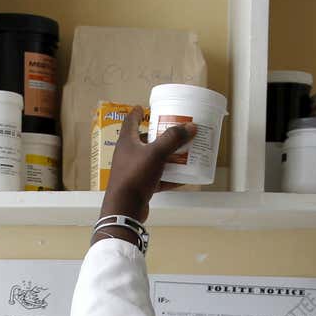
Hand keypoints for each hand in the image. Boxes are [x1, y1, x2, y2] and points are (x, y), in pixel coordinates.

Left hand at [99, 107, 195, 224]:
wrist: (125, 208)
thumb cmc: (135, 175)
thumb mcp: (156, 153)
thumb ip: (173, 139)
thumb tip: (191, 126)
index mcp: (127, 142)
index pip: (130, 121)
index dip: (136, 113)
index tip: (142, 107)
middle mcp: (128, 154)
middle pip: (143, 141)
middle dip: (158, 135)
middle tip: (172, 130)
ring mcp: (133, 171)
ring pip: (152, 160)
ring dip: (166, 156)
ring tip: (182, 152)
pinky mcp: (139, 186)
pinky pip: (157, 178)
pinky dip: (169, 177)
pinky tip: (183, 178)